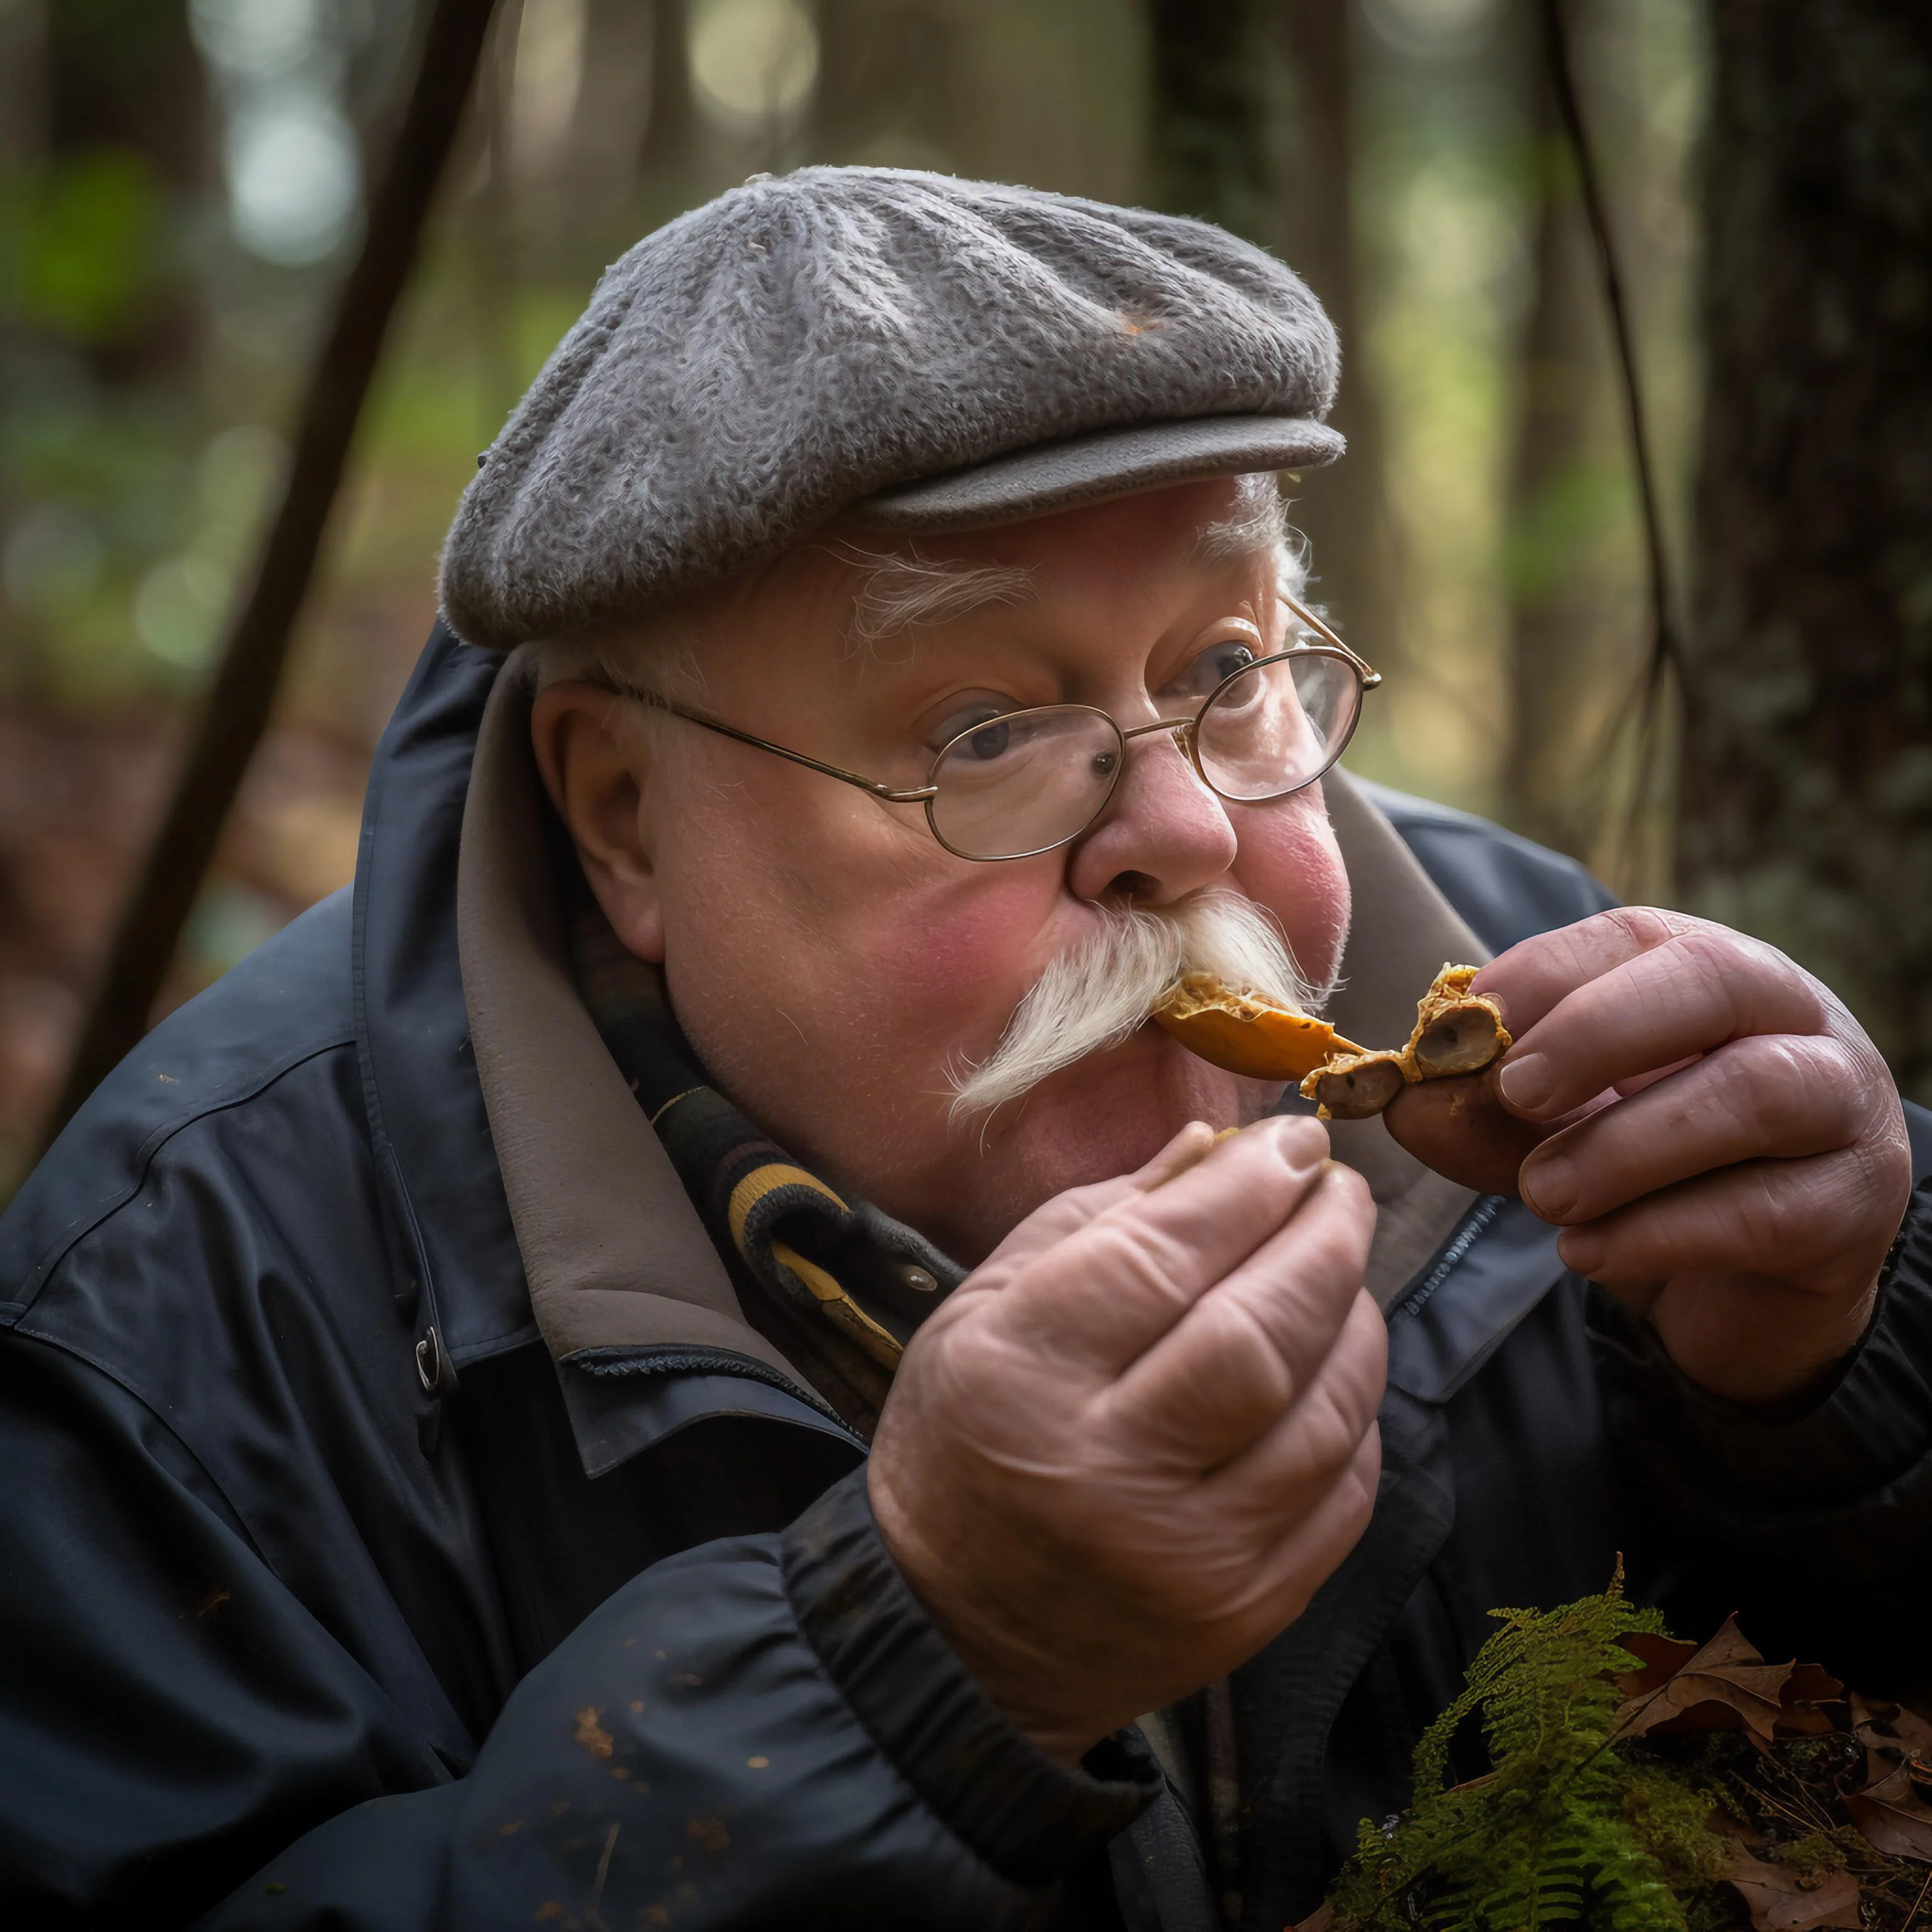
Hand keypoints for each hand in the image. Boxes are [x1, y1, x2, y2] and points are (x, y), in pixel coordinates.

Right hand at [867, 1116, 1384, 1762]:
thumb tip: (1213, 1147)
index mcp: (1024, 1378)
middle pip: (1261, 1333)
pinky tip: (1331, 1365)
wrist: (956, 1636)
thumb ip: (1099, 1218)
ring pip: (1323, 1410)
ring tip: (1337, 1266)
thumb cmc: (963, 1441)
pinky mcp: (1251, 1612)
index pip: (1161, 1257)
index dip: (1245, 1185)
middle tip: (1337, 1185)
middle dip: (1322, 1237)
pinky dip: (1354, 1410)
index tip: (1293, 1139)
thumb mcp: (984, 1307)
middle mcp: (1110, 1474)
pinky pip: (1346, 1489)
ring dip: (1353, 1316)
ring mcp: (1191, 1557)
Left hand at [1401, 909, 1910, 1403]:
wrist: (1742, 1287)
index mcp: (1708, 972)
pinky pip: (1765, 1211)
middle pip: (1713, 980)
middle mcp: (1792, 1017)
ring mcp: (1840, 1109)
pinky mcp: (1853, 1208)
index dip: (1543, 975)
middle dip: (1599, 1031)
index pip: (1632, 936)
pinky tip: (1585, 1252)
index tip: (1461, 1029)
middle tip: (1516, 1093)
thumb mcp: (1551, 1133)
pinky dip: (1657, 1233)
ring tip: (1541, 1195)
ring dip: (1624, 1145)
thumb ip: (1481, 1115)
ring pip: (1753, 1093)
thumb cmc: (1642, 1174)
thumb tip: (1400, 1103)